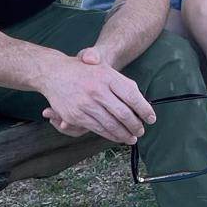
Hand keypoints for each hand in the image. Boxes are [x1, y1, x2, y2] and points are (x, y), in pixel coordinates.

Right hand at [40, 50, 156, 144]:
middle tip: (141, 131)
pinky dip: (110, 135)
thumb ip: (122, 83)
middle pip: (123, 113)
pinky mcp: (76, 115)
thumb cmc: (83, 71)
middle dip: (136, 125)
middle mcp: (97, 90)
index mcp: (107, 76)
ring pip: (111, 124)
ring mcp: (86, 104)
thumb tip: (141, 100)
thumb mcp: (104, 68)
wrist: (54, 72)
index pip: (132, 96)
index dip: (144, 109)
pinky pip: (97, 129)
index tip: (151, 118)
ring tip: (132, 137)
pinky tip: (116, 136)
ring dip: (124, 134)